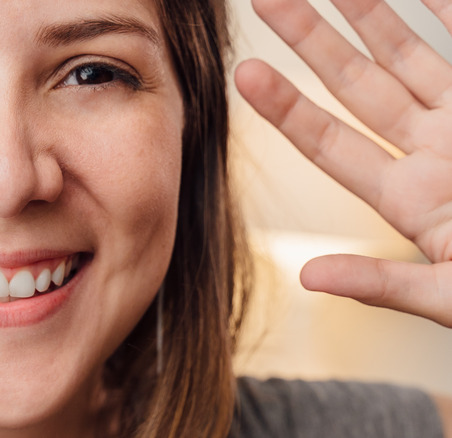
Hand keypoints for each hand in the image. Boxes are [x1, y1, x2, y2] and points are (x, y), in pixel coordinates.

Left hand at [235, 0, 451, 326]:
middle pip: (357, 86)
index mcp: (410, 199)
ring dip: (370, 16)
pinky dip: (447, 14)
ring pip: (407, 57)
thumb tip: (308, 277)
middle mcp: (432, 152)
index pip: (330, 144)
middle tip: (266, 2)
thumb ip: (383, 284)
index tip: (244, 74)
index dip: (286, 108)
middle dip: (311, 42)